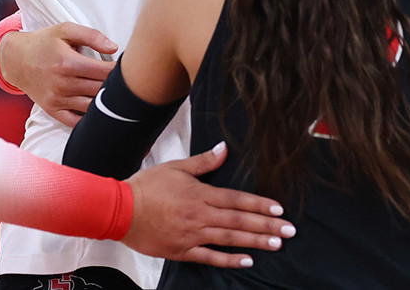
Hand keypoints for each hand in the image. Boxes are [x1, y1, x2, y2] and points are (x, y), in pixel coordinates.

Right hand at [0, 22, 116, 126]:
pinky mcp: (53, 110)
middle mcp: (63, 84)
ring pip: (92, 107)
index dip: (121, 70)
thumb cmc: (43, 42)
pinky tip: (98, 110)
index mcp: (68, 63)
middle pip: (101, 90)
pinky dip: (89, 118)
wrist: (16, 60)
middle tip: (127, 82)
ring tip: (114, 94)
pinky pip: (76, 122)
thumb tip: (114, 48)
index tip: (128, 67)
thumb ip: (92, 35)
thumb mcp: (65, 30)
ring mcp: (57, 100)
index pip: (105, 72)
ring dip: (106, 102)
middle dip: (116, 86)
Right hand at [122, 142, 293, 266]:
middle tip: (289, 230)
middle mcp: (199, 215)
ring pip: (229, 239)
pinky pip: (209, 257)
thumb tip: (224, 149)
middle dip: (267, 225)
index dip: (260, 204)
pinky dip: (229, 260)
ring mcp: (191, 235)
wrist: (119, 210)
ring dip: (254, 241)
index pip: (236, 199)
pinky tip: (247, 260)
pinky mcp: (181, 251)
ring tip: (276, 244)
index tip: (280, 209)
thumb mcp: (175, 168)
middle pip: (239, 220)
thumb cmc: (146, 187)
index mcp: (199, 194)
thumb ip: (203, 162)